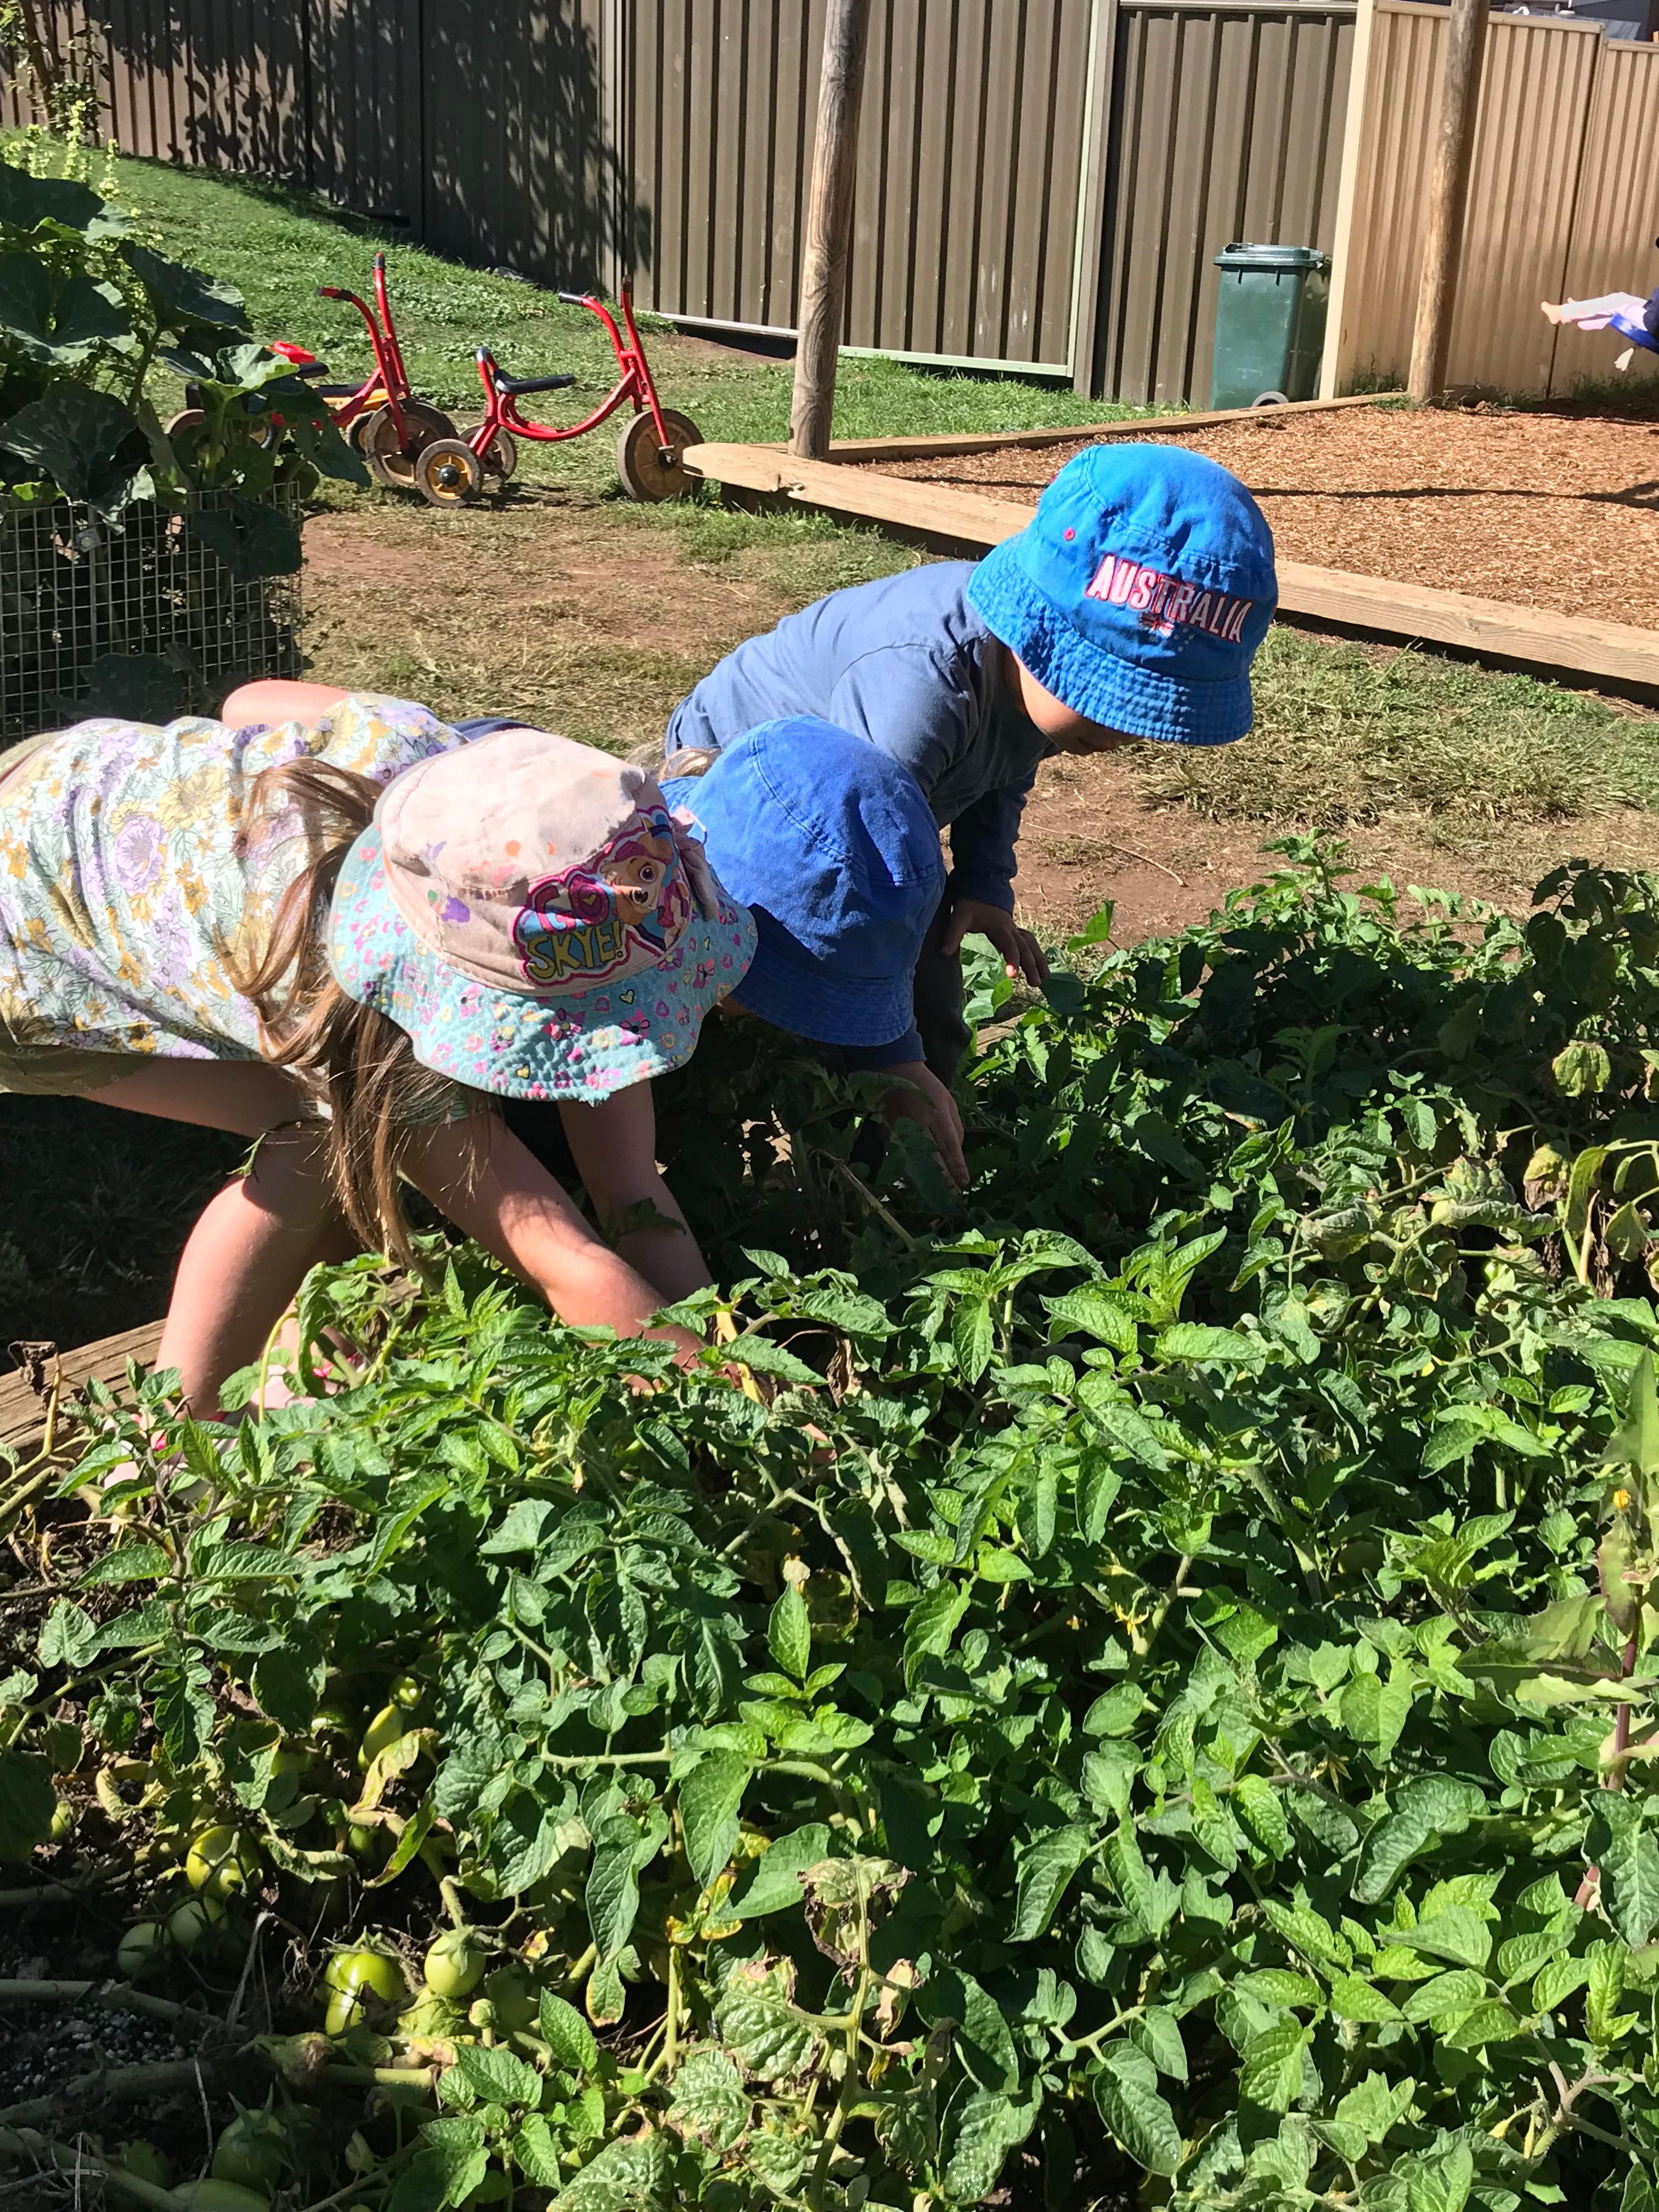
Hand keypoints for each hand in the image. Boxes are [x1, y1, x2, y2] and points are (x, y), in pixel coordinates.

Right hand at [880, 1060, 968, 1189]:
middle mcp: (919, 1126)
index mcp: (937, 1115)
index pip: (950, 1147)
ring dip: (925, 1180)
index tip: (964, 1183)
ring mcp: (900, 1131)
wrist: (894, 1070)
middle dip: (944, 1180)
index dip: (957, 1168)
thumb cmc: (926, 1086)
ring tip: (936, 1193)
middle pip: (932, 1159)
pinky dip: (907, 1171)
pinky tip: (915, 1182)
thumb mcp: (949, 1102)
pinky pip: (898, 1158)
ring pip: (914, 1163)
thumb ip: (956, 1127)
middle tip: (953, 1195)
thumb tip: (958, 1153)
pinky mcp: (886, 1134)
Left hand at [940, 896, 1048, 985]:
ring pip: (1031, 944)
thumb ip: (952, 934)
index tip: (1013, 975)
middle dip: (1031, 965)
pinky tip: (1040, 966)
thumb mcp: (959, 916)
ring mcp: (1014, 929)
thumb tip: (944, 953)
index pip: (1009, 944)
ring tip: (1045, 979)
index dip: (1013, 959)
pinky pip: (1029, 942)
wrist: (982, 885)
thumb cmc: (970, 902)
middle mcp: (1010, 928)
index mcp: (998, 926)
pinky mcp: (1014, 930)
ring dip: (1039, 961)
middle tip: (1035, 983)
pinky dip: (1036, 953)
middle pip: (1025, 947)